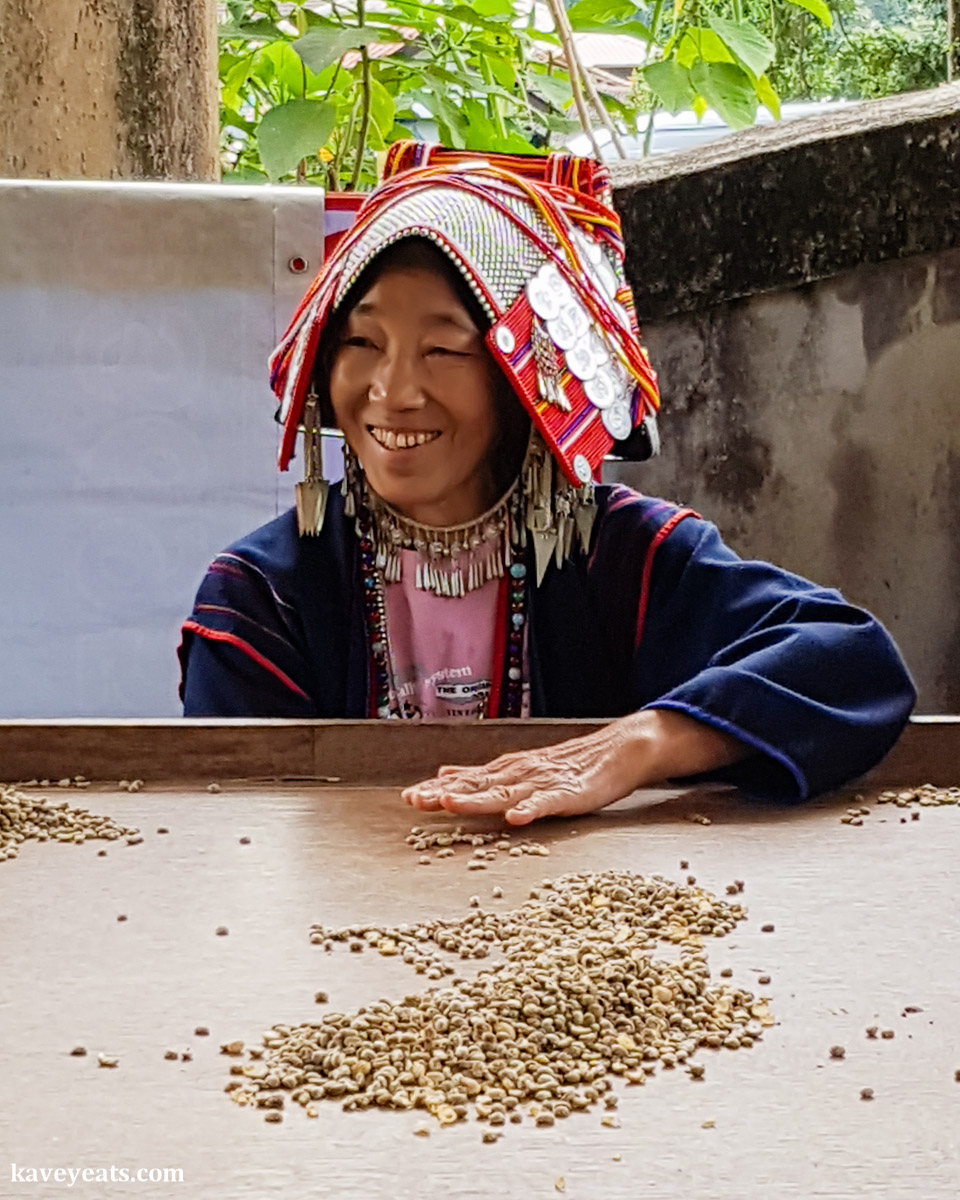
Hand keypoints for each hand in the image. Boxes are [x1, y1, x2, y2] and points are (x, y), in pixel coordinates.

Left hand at [401, 710, 748, 825]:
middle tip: (415, 801)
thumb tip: (443, 775)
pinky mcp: (571, 793)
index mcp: (509, 770)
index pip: (468, 780)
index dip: (437, 789)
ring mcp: (545, 782)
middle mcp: (522, 773)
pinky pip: (548, 802)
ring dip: (478, 799)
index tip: (408, 798)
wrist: (621, 749)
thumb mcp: (521, 768)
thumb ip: (484, 775)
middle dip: (446, 794)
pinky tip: (517, 817)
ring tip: (452, 804)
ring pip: (506, 792)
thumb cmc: (571, 765)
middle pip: (478, 785)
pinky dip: (532, 808)